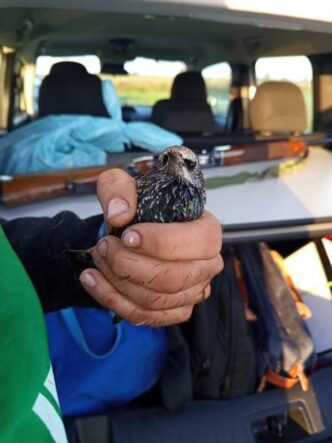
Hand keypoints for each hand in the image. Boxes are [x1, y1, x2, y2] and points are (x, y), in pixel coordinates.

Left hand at [79, 169, 222, 326]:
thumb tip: (119, 215)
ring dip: (117, 282)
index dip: (161, 242)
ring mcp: (193, 292)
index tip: (127, 236)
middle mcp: (207, 265)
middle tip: (103, 246)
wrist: (134, 230)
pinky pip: (145, 316)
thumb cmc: (138, 207)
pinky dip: (113, 300)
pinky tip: (93, 280)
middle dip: (129, 265)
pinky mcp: (175, 311)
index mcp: (207, 231)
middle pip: (173, 278)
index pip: (199, 242)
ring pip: (155, 300)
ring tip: (97, 258)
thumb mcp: (123, 183)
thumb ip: (119, 189)